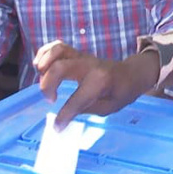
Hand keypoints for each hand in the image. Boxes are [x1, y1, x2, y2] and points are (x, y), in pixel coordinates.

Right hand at [34, 41, 159, 129]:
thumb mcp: (108, 108)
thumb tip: (61, 120)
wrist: (132, 74)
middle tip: (51, 99)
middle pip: (60, 68)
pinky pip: (59, 47)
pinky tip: (40, 65)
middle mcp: (90, 66)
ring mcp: (83, 57)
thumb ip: (84, 110)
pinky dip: (45, 52)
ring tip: (42, 78)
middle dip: (47, 85)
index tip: (58, 127)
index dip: (64, 116)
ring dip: (44, 64)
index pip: (76, 99)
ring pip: (58, 50)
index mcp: (101, 81)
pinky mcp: (78, 54)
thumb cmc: (122, 93)